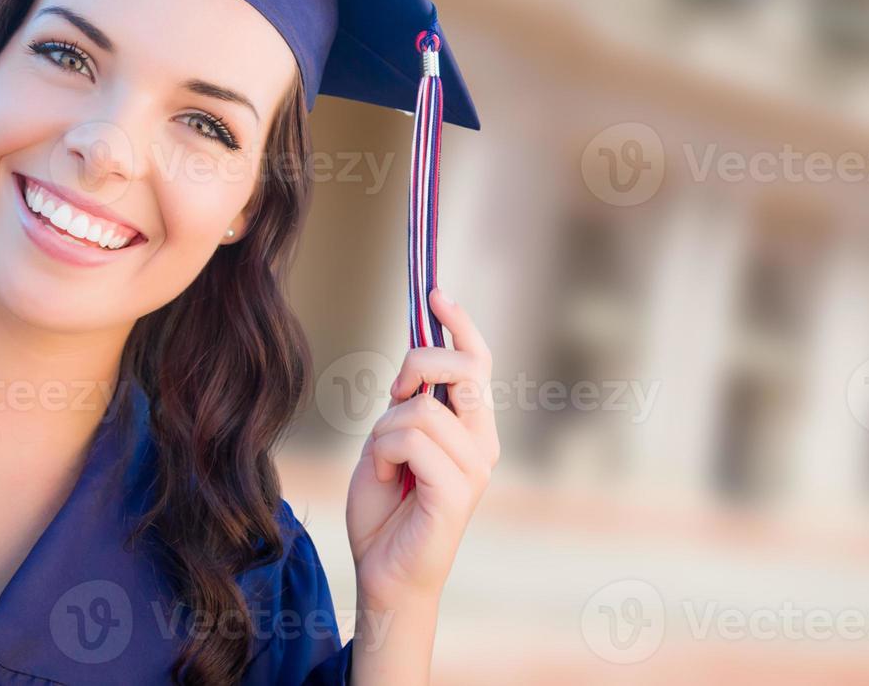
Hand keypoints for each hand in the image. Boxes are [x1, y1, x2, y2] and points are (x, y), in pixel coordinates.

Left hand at [346, 287, 501, 608]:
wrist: (385, 574)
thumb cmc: (385, 510)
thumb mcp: (388, 442)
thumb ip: (407, 406)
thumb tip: (414, 367)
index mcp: (472, 429)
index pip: (478, 362)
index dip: (459, 324)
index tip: (436, 293)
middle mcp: (483, 443)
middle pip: (463, 369)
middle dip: (418, 364)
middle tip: (391, 394)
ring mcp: (475, 468)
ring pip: (420, 409)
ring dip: (385, 431)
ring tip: (386, 466)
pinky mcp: (458, 491)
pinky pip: (410, 440)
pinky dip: (386, 455)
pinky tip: (390, 481)